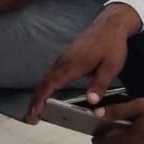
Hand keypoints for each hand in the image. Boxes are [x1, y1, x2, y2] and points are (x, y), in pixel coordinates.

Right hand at [29, 2, 140, 121]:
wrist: (110, 25)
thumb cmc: (112, 46)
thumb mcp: (111, 67)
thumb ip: (99, 84)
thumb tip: (91, 102)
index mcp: (72, 65)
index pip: (50, 85)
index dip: (40, 100)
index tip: (33, 114)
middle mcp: (63, 62)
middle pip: (43, 83)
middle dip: (35, 101)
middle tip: (31, 118)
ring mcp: (63, 59)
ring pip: (46, 78)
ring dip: (40, 94)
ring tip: (37, 111)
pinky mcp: (66, 58)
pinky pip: (52, 74)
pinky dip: (46, 86)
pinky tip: (49, 94)